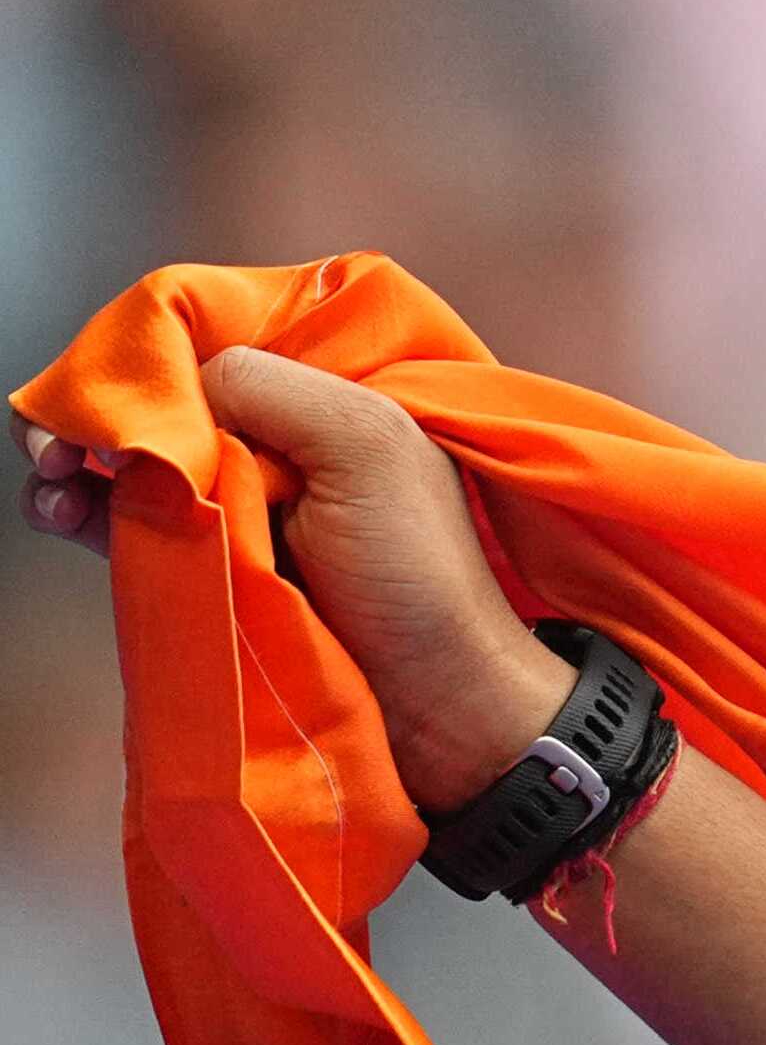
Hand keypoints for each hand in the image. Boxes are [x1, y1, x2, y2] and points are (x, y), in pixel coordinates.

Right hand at [21, 351, 571, 794]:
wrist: (436, 702)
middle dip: (100, 410)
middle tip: (56, 440)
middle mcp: (279, 439)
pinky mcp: (216, 561)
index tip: (102, 382)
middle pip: (164, 399)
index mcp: (325, 397)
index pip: (213, 342)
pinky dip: (86, 509)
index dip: (147, 353)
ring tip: (50, 474)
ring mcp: (244, 502)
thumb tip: (177, 382)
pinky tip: (62, 509)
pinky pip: (133, 520)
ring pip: (137, 459)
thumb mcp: (364, 447)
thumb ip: (270, 390)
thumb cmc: (423, 578)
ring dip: (78, 458)